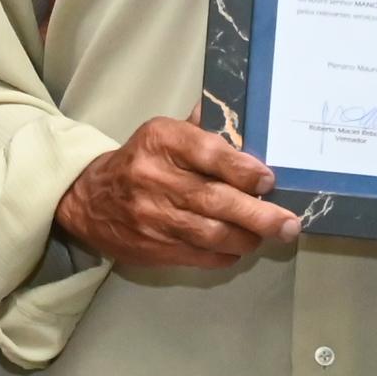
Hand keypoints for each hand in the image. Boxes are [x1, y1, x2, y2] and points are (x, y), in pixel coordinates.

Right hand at [54, 115, 300, 272]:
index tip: (268, 180)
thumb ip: (203, 131)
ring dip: (246, 237)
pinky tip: (238, 247)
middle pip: (214, 199)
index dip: (242, 169)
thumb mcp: (164, 135)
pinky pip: (200, 255)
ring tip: (268, 236)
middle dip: (258, 214)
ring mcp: (152, 217)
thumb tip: (248, 120)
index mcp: (160, 141)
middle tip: (289, 224)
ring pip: (211, 233)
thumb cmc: (140, 162)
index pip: (207, 152)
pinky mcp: (152, 247)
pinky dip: (225, 254)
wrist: (88, 200)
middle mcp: (154, 178)